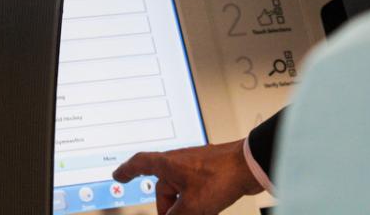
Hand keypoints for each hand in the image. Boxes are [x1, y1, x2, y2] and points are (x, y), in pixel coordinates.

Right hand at [112, 139, 262, 214]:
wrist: (250, 165)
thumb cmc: (221, 177)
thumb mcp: (192, 206)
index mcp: (168, 163)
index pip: (140, 163)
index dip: (127, 170)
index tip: (119, 175)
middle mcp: (179, 160)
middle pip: (163, 187)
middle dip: (167, 208)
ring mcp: (195, 164)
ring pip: (181, 190)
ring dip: (184, 206)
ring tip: (198, 214)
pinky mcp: (209, 170)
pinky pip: (195, 189)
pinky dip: (196, 202)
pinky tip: (207, 210)